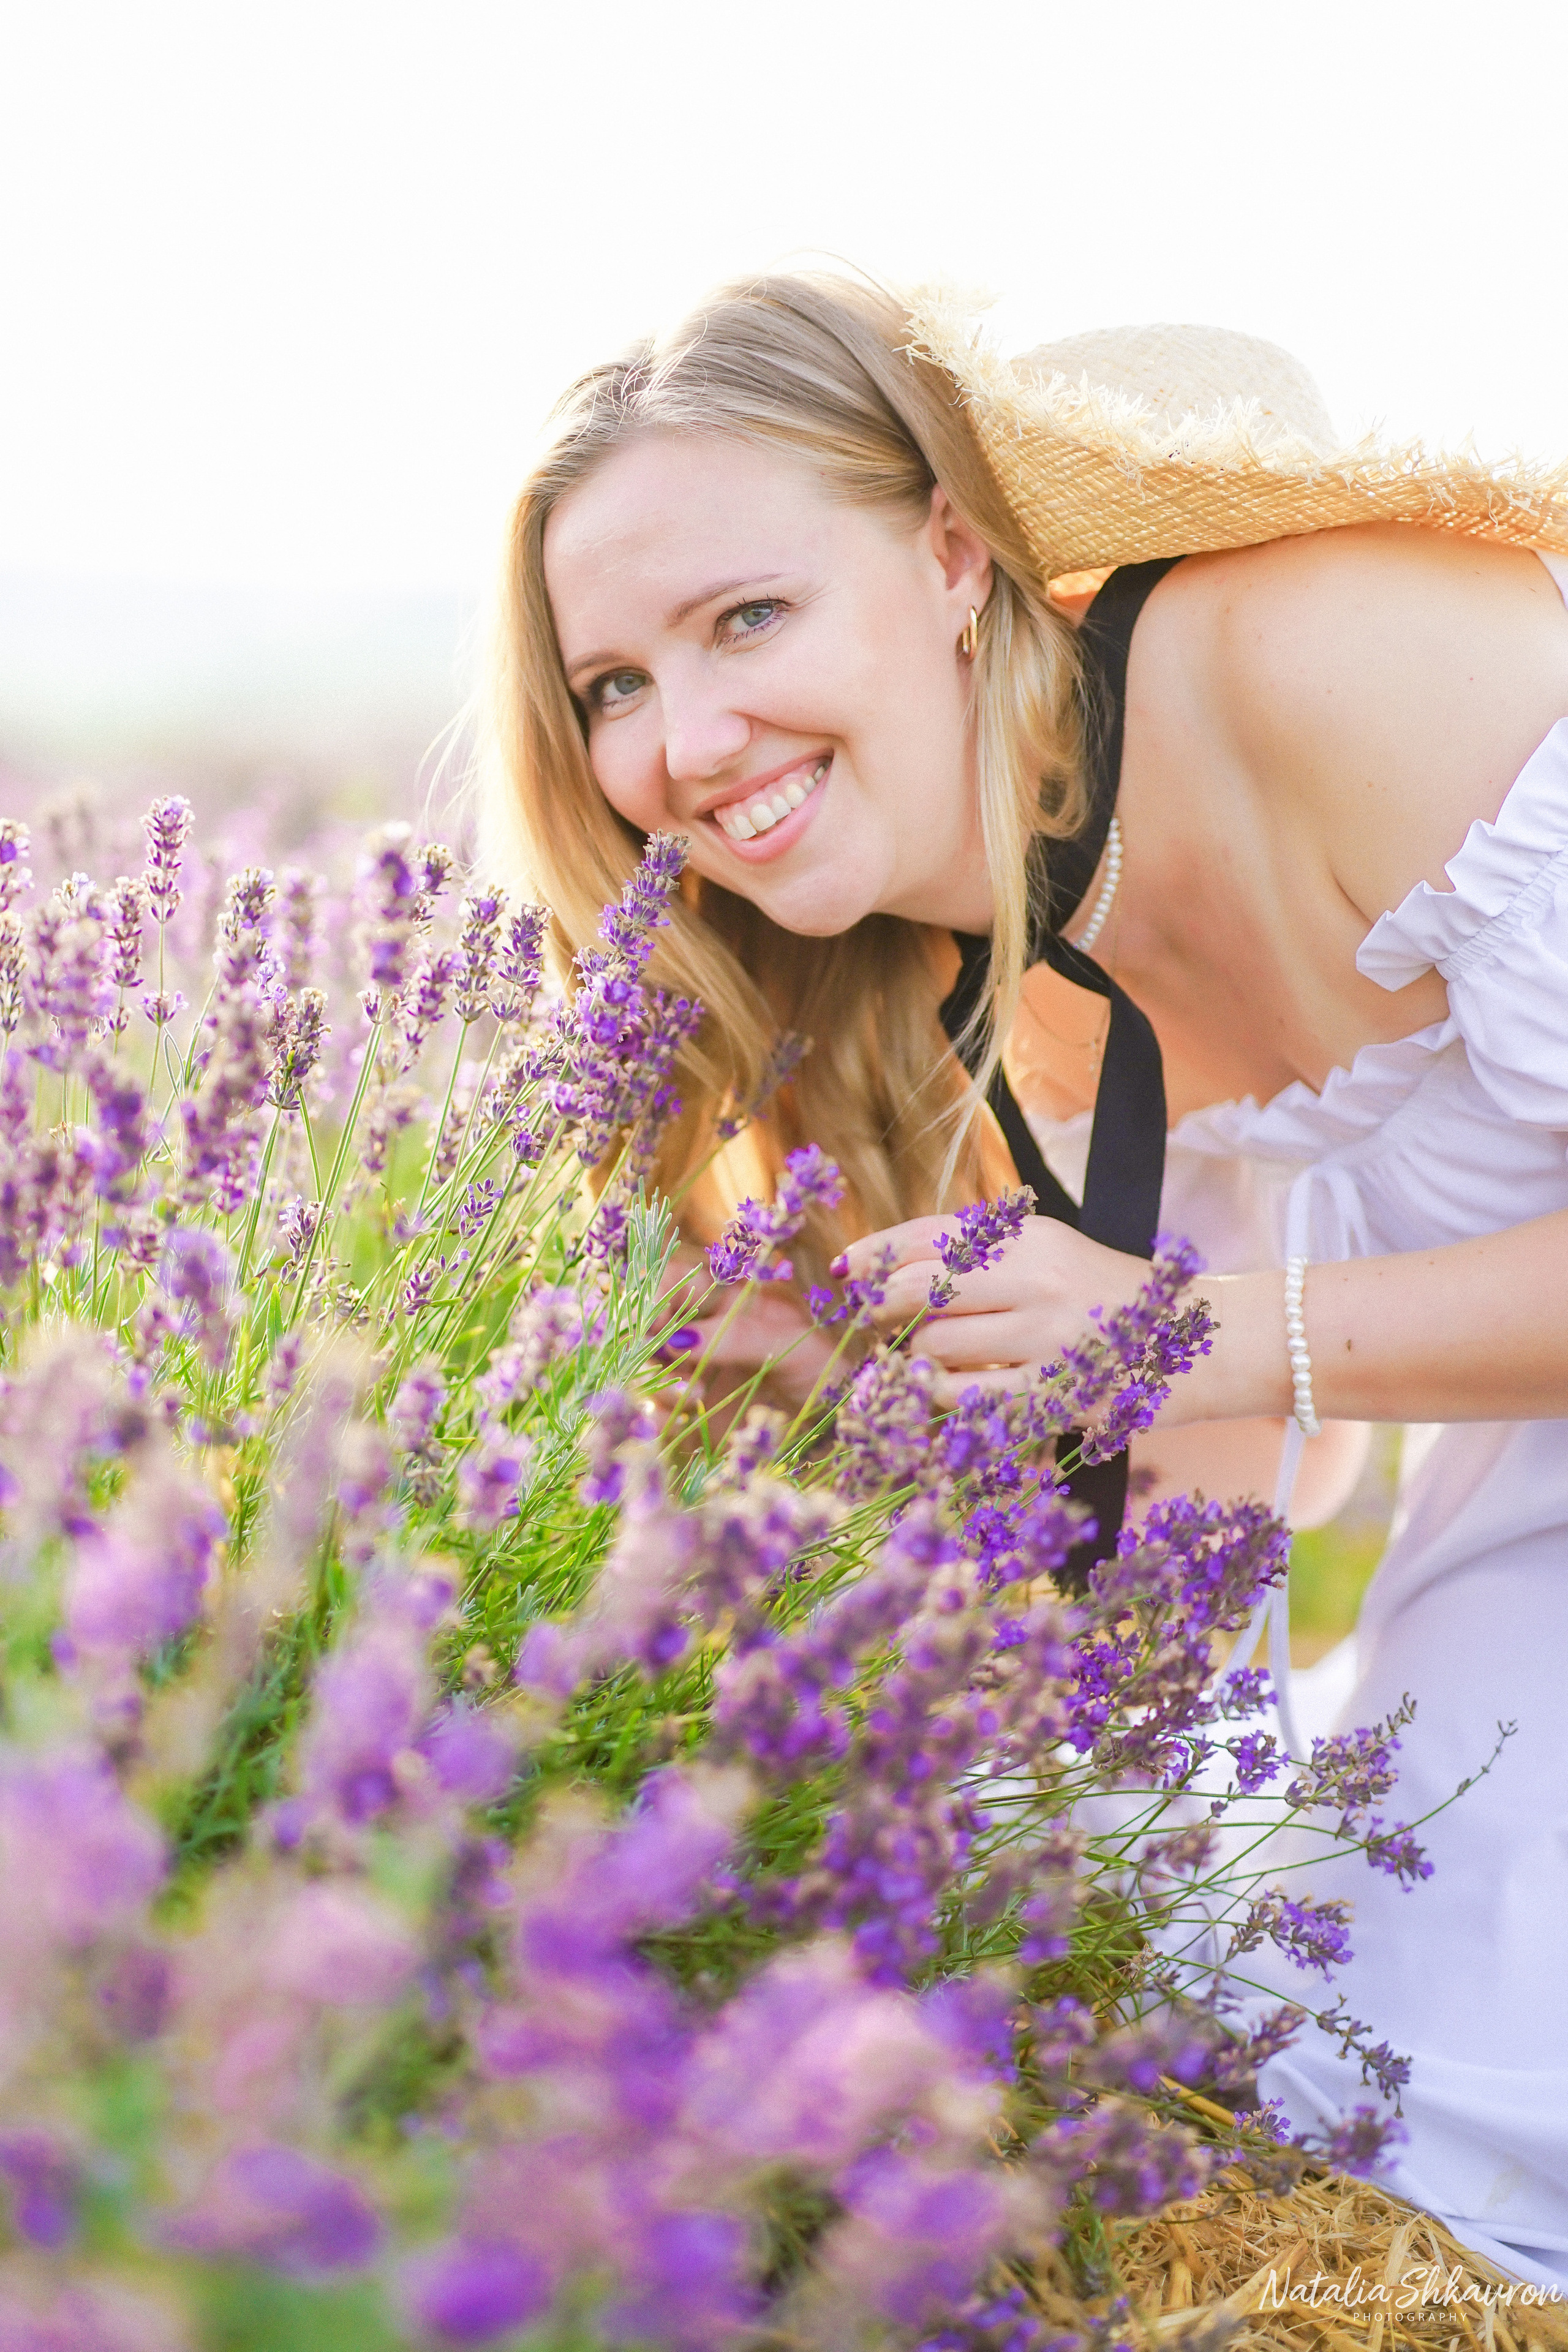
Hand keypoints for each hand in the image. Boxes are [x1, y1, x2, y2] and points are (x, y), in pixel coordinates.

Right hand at [653, 1245, 834, 1413]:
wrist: (840, 1421)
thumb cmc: (825, 1368)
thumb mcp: (791, 1342)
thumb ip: (737, 1336)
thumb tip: (680, 1340)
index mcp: (725, 1301)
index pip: (671, 1284)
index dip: (656, 1301)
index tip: (659, 1329)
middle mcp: (701, 1334)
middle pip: (647, 1330)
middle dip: (648, 1348)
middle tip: (672, 1371)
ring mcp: (693, 1374)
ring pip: (645, 1371)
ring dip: (654, 1384)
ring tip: (692, 1400)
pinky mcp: (692, 1414)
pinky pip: (655, 1413)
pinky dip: (657, 1418)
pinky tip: (677, 1425)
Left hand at [840, 1213, 1158, 1405]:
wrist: (1207, 1340)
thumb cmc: (1112, 1300)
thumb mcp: (1052, 1255)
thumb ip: (982, 1256)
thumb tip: (888, 1270)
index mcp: (1030, 1236)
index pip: (928, 1236)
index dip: (874, 1255)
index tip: (846, 1274)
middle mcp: (1036, 1277)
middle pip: (918, 1289)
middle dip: (883, 1309)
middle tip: (881, 1324)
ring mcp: (1047, 1336)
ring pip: (934, 1346)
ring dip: (916, 1358)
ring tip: (933, 1360)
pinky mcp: (1059, 1392)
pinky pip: (968, 1398)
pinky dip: (944, 1396)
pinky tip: (950, 1390)